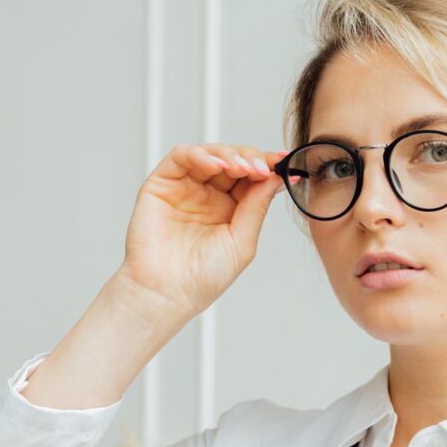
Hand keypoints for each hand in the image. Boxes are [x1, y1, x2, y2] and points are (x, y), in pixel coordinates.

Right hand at [118, 142, 287, 322]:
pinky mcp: (162, 183)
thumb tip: (276, 177)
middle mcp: (208, 195)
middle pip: (233, 160)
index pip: (250, 178)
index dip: (267, 166)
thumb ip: (257, 207)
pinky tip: (217, 166)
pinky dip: (201, 154)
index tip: (284, 161)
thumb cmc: (203, 277)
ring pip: (210, 153)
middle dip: (251, 159)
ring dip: (230, 155)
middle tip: (262, 169)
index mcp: (230, 209)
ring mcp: (185, 187)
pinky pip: (181, 156)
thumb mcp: (242, 241)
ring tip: (243, 168)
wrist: (168, 293)